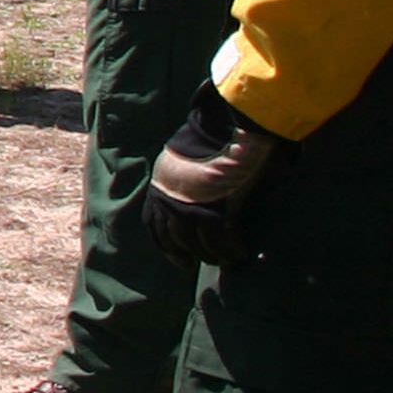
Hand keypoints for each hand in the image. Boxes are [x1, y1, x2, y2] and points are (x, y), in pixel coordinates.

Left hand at [140, 86, 286, 267]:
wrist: (225, 125)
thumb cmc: (211, 136)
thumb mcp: (183, 157)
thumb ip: (184, 177)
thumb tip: (193, 191)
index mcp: (161, 183)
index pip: (153, 221)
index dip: (163, 241)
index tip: (172, 254)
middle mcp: (170, 197)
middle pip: (174, 236)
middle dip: (183, 254)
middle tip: (192, 266)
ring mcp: (192, 204)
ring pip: (198, 242)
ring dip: (211, 255)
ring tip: (223, 262)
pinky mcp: (216, 208)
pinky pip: (222, 238)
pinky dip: (231, 249)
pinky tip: (239, 254)